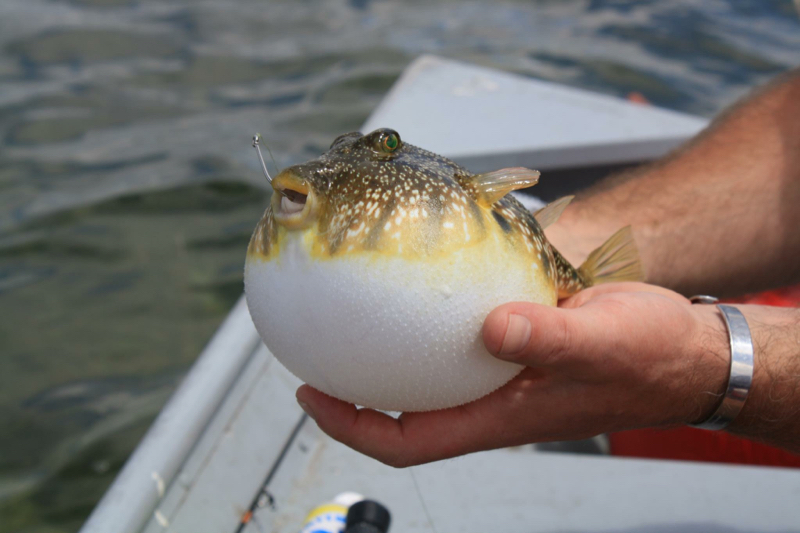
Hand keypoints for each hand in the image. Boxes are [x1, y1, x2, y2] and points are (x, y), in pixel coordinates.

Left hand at [295, 282, 729, 466]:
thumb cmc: (651, 358)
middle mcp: (492, 399)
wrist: (688, 351)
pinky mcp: (518, 341)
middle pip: (404, 408)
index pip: (409, 441)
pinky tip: (425, 278)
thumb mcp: (603, 343)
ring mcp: (504, 372)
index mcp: (501, 417)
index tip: (312, 395)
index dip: (353, 426)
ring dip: (389, 349)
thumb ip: (547, 339)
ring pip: (430, 371)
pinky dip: (433, 315)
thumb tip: (491, 328)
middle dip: (354, 388)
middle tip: (318, 348)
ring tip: (354, 311)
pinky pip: (460, 336)